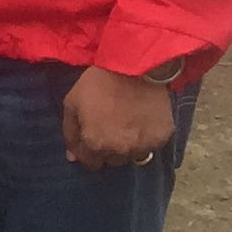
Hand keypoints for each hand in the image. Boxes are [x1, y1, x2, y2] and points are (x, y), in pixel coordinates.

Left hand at [62, 66, 176, 168]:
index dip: (89, 151)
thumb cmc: (98, 84)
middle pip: (112, 161)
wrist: (134, 68)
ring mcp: (143, 146)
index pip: (91, 163)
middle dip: (108, 149)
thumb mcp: (72, 104)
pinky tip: (142, 121)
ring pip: (132, 156)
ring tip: (127, 125)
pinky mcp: (161, 138)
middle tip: (110, 128)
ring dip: (127, 146)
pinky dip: (145, 138)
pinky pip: (150, 146)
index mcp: (96, 145)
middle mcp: (120, 151)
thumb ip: (70, 133)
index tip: (93, 137)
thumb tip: (72, 157)